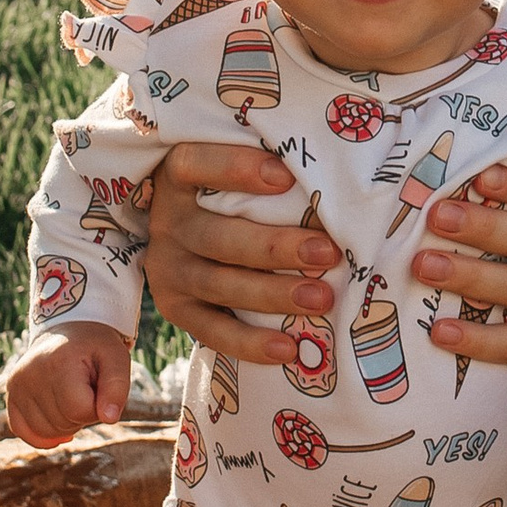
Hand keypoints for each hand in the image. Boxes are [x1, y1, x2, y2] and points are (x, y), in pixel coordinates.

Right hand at [6, 322, 131, 446]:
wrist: (69, 332)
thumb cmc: (96, 348)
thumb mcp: (116, 359)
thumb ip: (117, 388)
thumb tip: (109, 418)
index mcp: (58, 362)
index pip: (80, 410)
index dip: (96, 407)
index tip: (98, 388)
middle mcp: (30, 373)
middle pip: (62, 423)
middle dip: (81, 415)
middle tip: (85, 389)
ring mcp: (16, 384)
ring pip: (45, 432)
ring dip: (65, 424)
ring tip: (70, 396)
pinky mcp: (11, 393)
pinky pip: (22, 430)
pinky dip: (42, 434)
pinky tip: (57, 424)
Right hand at [143, 138, 336, 370]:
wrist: (190, 235)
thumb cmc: (235, 188)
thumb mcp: (240, 163)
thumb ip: (274, 160)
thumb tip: (338, 159)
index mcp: (178, 176)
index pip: (195, 164)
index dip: (235, 169)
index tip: (286, 177)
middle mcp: (169, 222)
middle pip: (218, 238)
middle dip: (276, 248)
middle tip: (327, 252)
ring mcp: (168, 268)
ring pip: (219, 284)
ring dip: (273, 295)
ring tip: (321, 299)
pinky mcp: (176, 307)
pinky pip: (212, 330)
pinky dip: (250, 342)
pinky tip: (288, 348)